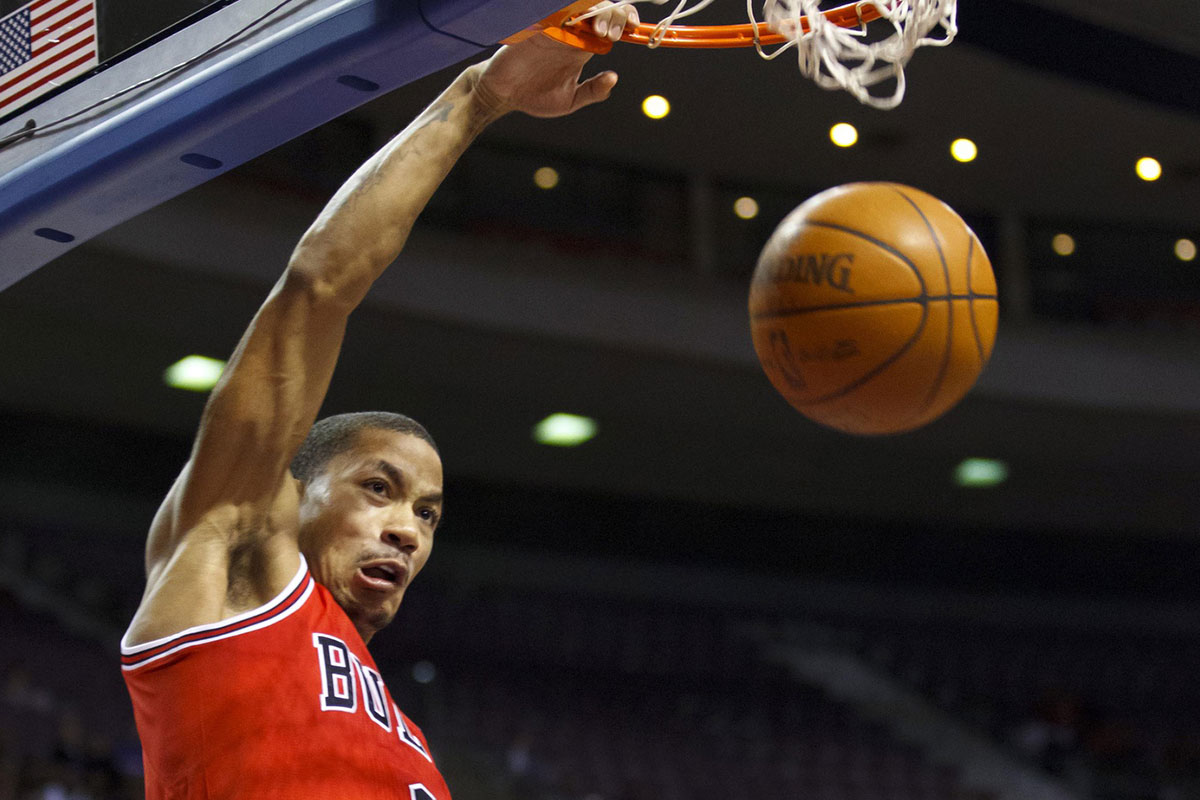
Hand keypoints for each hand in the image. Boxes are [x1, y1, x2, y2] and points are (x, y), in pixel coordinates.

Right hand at [470, 2, 639, 118]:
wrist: (502, 94)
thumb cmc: (534, 96)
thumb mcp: (569, 101)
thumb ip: (592, 91)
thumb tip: (613, 78)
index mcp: (584, 47)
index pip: (611, 25)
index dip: (626, 21)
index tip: (634, 30)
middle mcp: (573, 33)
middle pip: (602, 9)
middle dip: (614, 15)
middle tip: (610, 35)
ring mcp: (555, 27)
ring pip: (583, 5)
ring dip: (596, 12)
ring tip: (599, 31)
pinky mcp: (537, 25)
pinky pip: (555, 9)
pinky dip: (568, 9)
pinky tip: (577, 20)